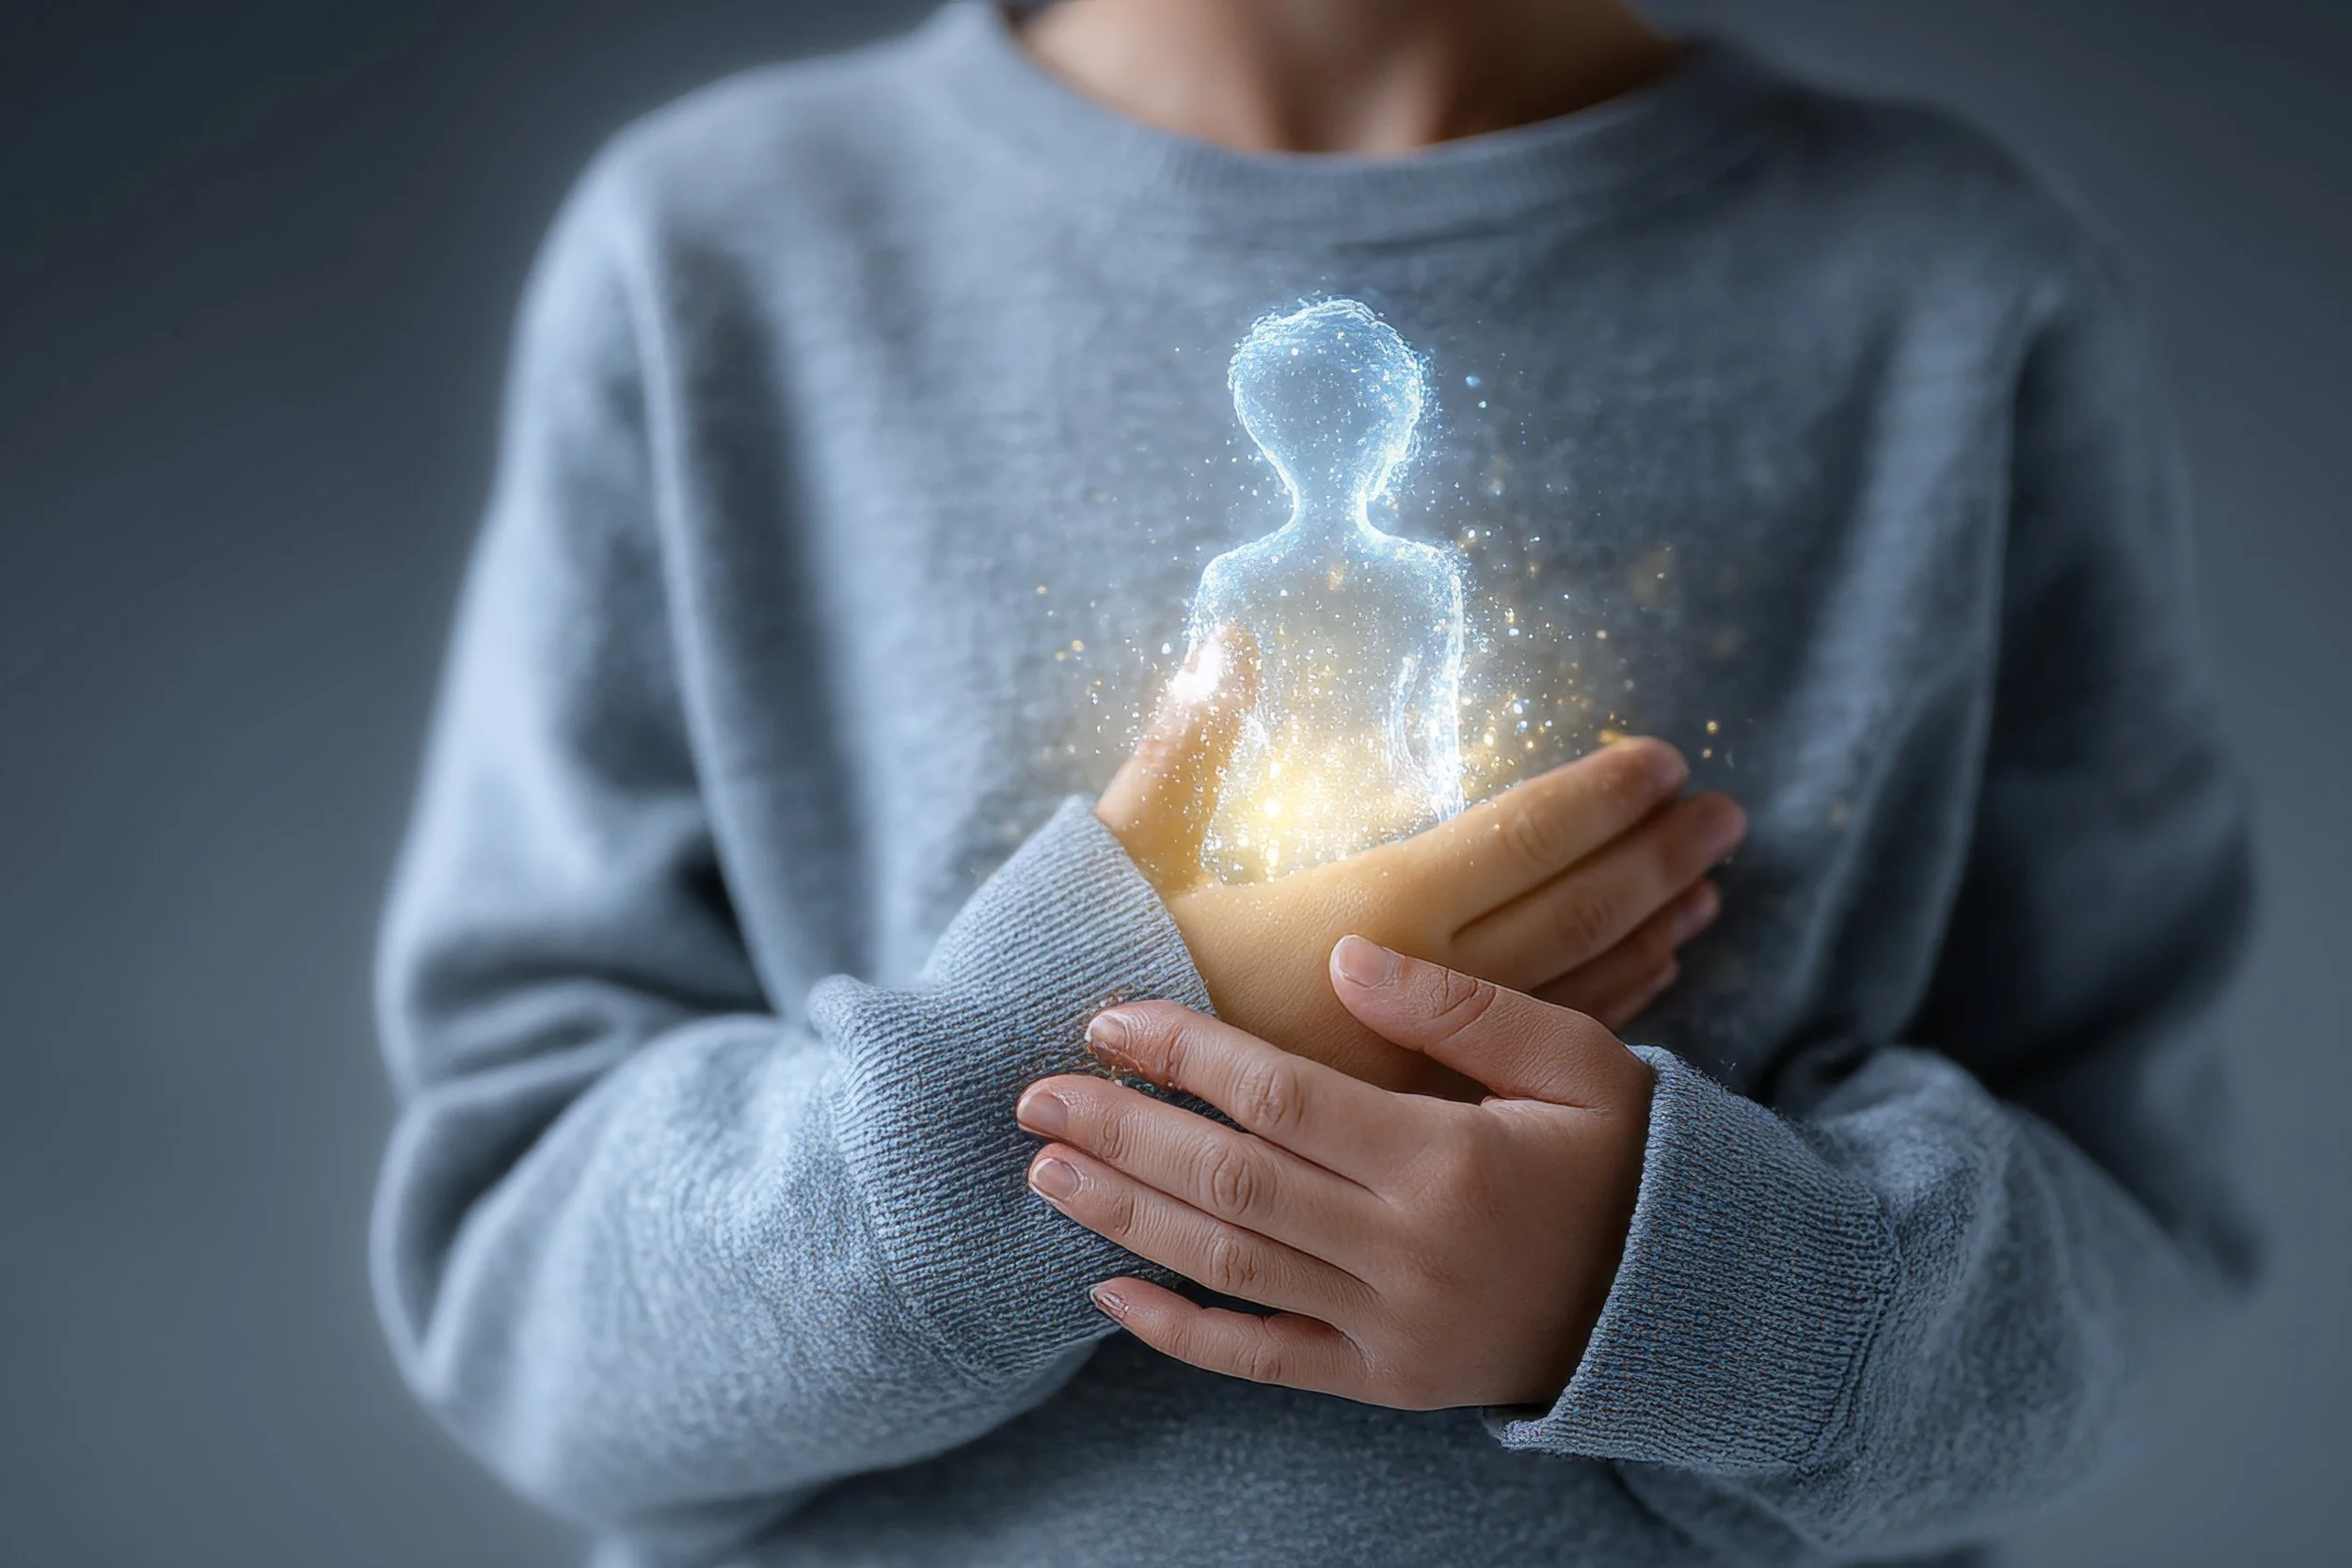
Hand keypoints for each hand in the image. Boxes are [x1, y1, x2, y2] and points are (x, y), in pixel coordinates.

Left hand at [1015, 940, 1650, 1408]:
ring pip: (1229, 1270)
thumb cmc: (1631, 1160)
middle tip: (1034, 1094)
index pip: (1283, 1097)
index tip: (1108, 1014)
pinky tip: (1106, 1293)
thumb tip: (1343, 953)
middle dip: (1125, 1132)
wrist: (1687, 1306)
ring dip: (1126, 1218)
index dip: (1185, 1054)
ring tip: (1046, 1170)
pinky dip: (1179, 1333)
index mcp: (1450, 1160)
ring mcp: (1391, 1329)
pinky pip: (1263, 1363)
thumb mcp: (1581, 1061)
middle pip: (1232, 1183)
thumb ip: (1462, 1005)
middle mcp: (1407, 1252)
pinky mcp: (1386, 1383)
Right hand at [1096, 632, 1743, 1097]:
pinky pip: (1540, 1048)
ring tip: (1708, 890)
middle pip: (1572, 910)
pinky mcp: (1421, 1106)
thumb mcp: (1134, 850)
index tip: (1665, 761)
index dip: (1597, 797)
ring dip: (1648, 929)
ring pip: (1572, 984)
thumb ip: (1187, 743)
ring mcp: (1428, 1057)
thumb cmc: (1106, 975)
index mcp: (1368, 911)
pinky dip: (1609, 1002)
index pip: (1516, 840)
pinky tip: (1649, 979)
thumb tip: (1228, 637)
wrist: (1089, 1125)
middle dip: (1655, 857)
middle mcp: (1419, 989)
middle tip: (1727, 816)